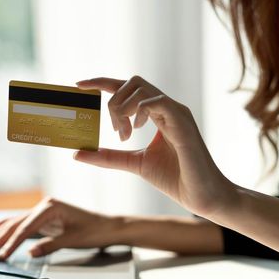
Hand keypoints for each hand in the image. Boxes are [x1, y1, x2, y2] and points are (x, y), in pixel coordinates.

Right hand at [0, 197, 126, 260]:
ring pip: (17, 223)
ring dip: (0, 234)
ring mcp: (44, 211)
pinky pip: (22, 223)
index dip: (12, 243)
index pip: (25, 228)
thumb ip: (49, 246)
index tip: (2, 255)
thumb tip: (30, 252)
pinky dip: (8, 226)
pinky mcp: (45, 218)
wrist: (109, 227)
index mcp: (50, 207)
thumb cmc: (95, 230)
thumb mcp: (72, 240)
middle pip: (16, 224)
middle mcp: (45, 205)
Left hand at [74, 76, 235, 217]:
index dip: (102, 82)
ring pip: (141, 88)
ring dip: (122, 108)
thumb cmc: (174, 178)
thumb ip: (107, 157)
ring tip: (124, 135)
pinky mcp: (183, 122)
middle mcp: (167, 108)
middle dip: (114, 102)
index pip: (127, 88)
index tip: (80, 85)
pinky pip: (157, 101)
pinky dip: (138, 110)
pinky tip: (136, 130)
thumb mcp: (133, 164)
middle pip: (132, 83)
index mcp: (157, 114)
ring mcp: (176, 112)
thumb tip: (77, 153)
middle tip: (116, 132)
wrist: (201, 196)